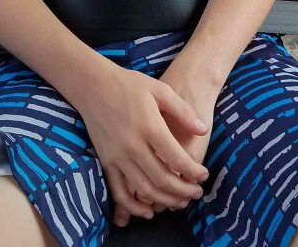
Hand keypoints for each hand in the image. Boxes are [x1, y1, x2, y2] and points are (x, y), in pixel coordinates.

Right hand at [76, 63, 209, 225]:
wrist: (93, 85)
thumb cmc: (129, 85)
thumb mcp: (160, 90)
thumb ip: (182, 111)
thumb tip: (202, 130)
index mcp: (150, 126)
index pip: (177, 159)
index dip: (194, 172)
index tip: (204, 175)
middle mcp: (133, 145)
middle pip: (162, 180)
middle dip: (184, 191)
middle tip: (197, 192)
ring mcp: (117, 156)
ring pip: (144, 190)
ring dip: (165, 201)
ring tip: (180, 201)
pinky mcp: (106, 162)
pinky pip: (119, 192)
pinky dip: (134, 207)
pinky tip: (148, 211)